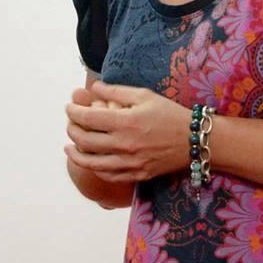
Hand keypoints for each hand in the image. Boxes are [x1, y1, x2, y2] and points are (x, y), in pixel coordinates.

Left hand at [64, 80, 188, 182]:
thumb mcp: (145, 95)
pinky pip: (108, 175)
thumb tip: (94, 87)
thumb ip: (117, 91)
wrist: (194, 140)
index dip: (73, 112)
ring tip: (69, 147)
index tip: (69, 107)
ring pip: (92, 163)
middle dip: (72, 130)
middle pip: (86, 140)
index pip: (88, 118)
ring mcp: (130, 163)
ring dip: (76, 155)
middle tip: (70, 124)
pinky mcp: (136, 174)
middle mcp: (124, 144)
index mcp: (126, 122)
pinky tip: (90, 161)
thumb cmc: (170, 113)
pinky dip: (94, 168)